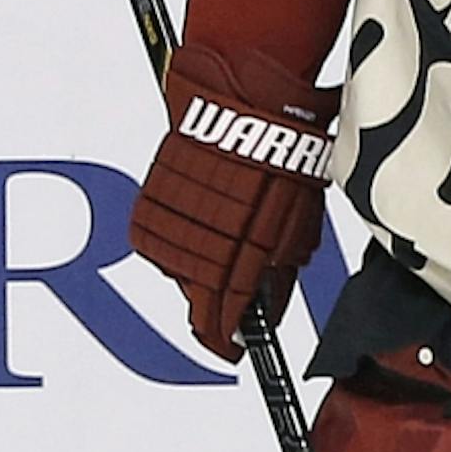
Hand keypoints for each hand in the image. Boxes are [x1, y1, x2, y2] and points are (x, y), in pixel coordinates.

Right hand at [128, 44, 337, 360]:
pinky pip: (158, 239)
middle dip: (211, 310)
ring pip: (176, 269)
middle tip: (222, 319)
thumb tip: (270, 299)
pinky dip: (175, 244)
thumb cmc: (281, 153)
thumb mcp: (298, 218)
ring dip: (194, 274)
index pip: (226, 311)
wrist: (243, 100)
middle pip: (197, 296)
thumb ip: (280, 264)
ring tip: (217, 258)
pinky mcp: (152, 199)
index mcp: (241, 249)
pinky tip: (194, 233)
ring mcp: (173, 220)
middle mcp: (202, 239)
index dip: (226, 336)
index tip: (229, 351)